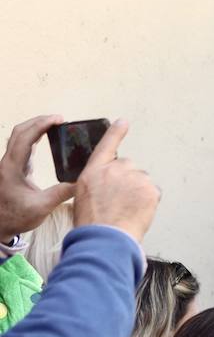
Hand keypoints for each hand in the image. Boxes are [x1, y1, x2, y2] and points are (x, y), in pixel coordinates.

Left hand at [0, 115, 77, 240]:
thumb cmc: (16, 217)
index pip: (25, 137)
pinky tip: (43, 140)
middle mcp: (7, 162)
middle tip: (58, 119)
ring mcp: (8, 165)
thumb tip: (83, 181)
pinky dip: (32, 138)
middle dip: (38, 121)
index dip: (41, 125)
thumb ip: (62, 192)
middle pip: (19, 132)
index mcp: (12, 168)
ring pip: (18, 138)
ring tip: (53, 126)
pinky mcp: (11, 169)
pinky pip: (20, 147)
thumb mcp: (42, 207)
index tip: (59, 119)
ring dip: (34, 128)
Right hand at [71, 119, 159, 242]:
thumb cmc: (92, 223)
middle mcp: (115, 169)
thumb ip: (99, 184)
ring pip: (141, 181)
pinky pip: (153, 192)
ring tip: (126, 210)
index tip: (123, 121)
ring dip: (138, 192)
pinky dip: (148, 201)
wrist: (105, 237)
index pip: (107, 146)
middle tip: (119, 202)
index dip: (115, 133)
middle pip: (128, 168)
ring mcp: (135, 177)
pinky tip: (137, 212)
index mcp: (94, 171)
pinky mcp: (151, 188)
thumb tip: (111, 186)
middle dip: (127, 181)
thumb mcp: (83, 197)